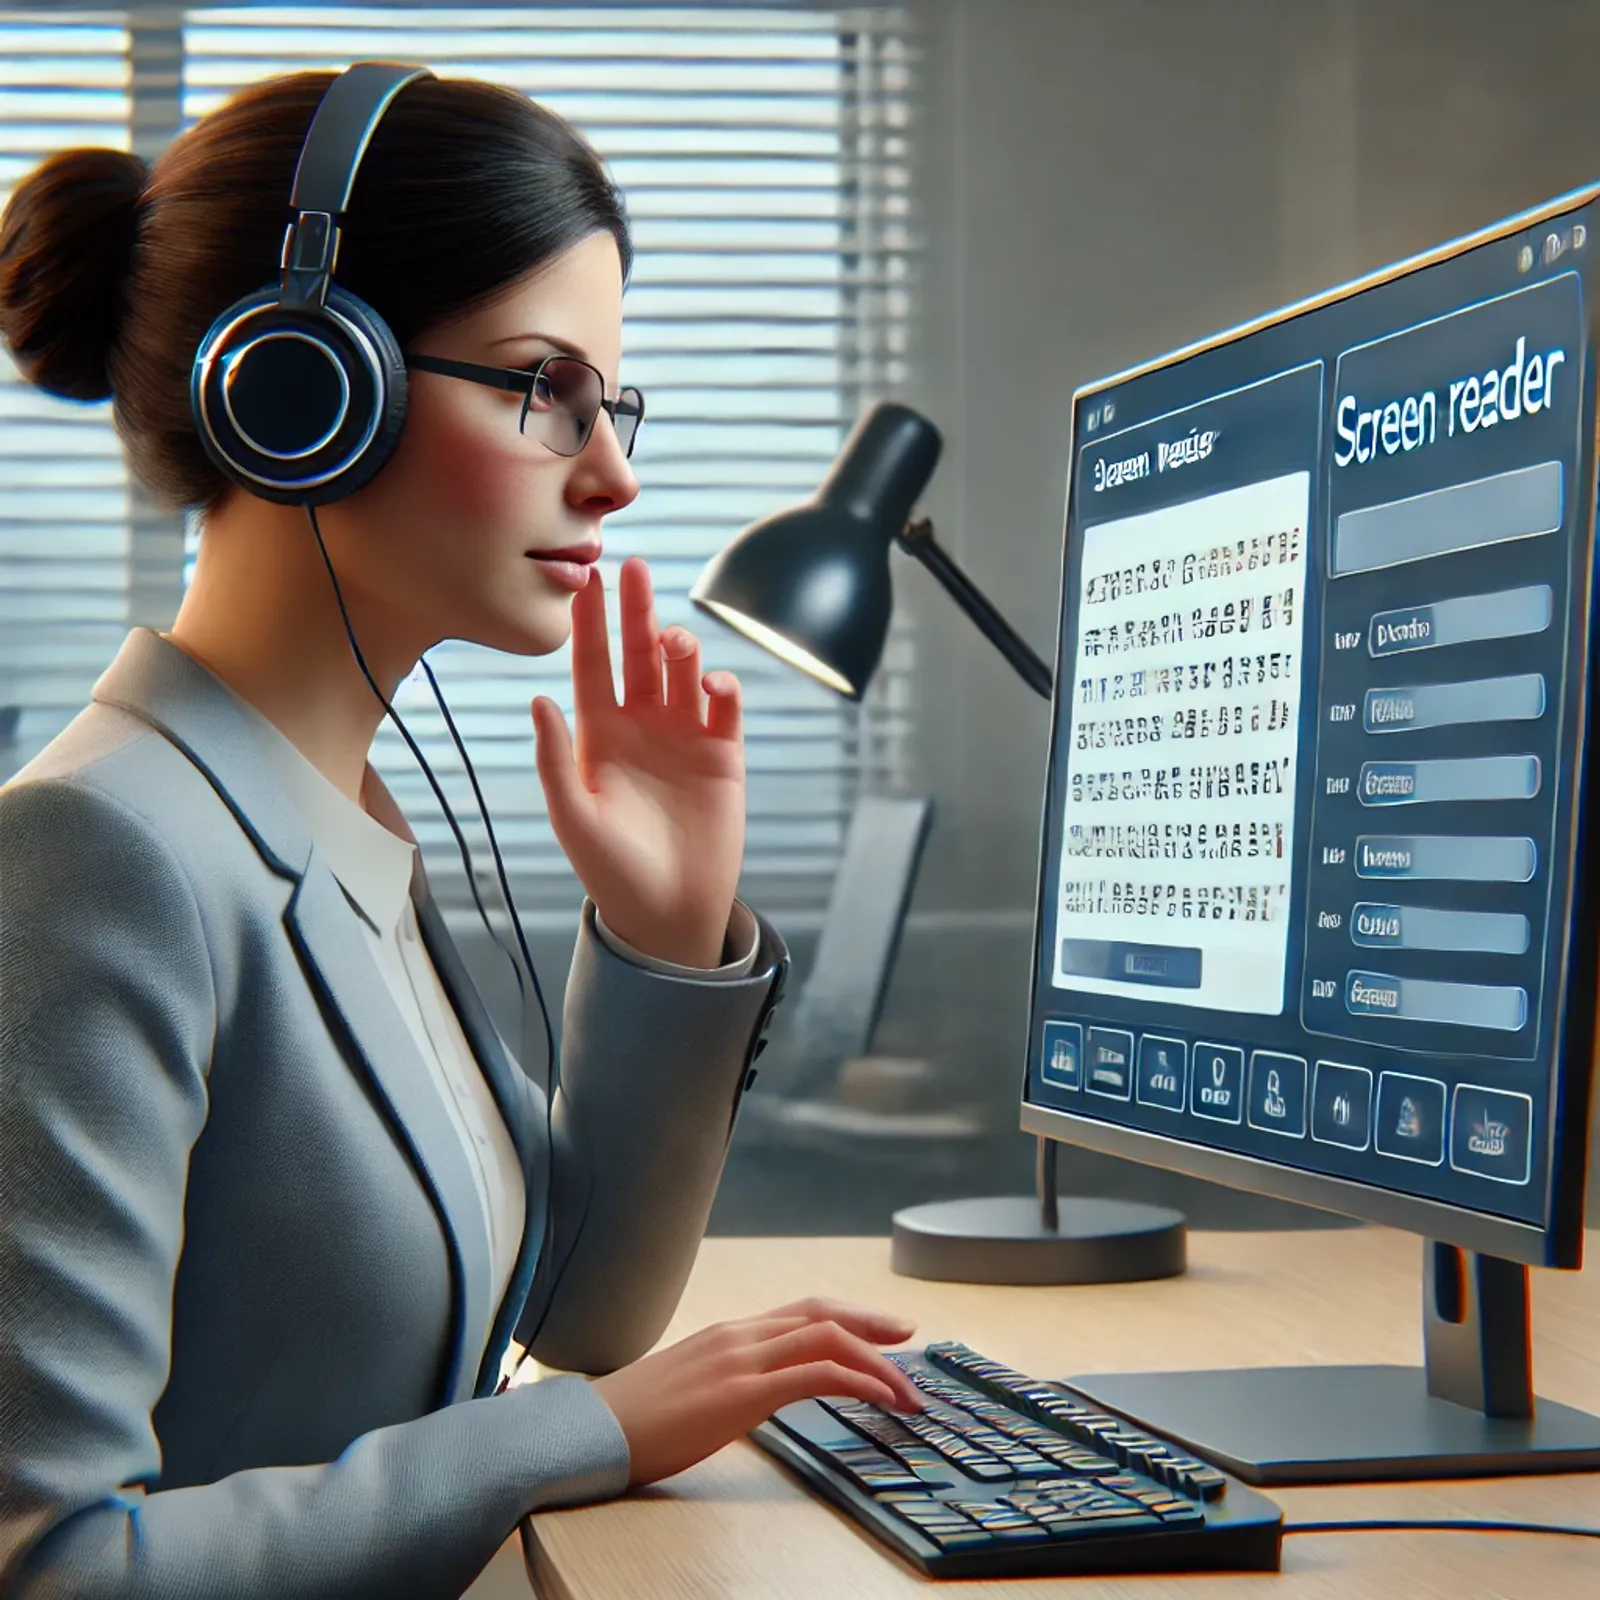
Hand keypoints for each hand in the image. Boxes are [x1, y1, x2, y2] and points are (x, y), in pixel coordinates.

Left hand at [532, 556, 744, 968]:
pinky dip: (722, 688)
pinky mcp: (723, 755)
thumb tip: (538, 700)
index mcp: (598, 735)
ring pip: (684, 672)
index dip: (588, 624)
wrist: (667, 910)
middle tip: (633, 567)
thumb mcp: (573, 815)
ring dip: (681, 648)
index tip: (585, 579)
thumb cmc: (612, 869)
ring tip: (673, 641)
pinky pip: (725, 706)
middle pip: (639, 654)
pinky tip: (711, 687)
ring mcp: (684, 736)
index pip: (592, 665)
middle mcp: (641, 726)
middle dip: (636, 611)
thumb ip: (555, 758)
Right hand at [589, 1296, 925, 1487]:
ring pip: (826, 1338)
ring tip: (907, 1388)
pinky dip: (856, 1380)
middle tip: (909, 1336)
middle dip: (871, 1324)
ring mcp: (740, 1360)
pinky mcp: (740, 1392)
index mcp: (727, 1334)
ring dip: (876, 1361)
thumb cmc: (631, 1421)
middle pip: (821, 1313)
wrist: (589, 1432)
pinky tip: (879, 1396)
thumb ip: (723, 1382)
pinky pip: (814, 1375)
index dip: (846, 1316)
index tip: (880, 1329)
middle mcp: (739, 1336)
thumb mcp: (688, 1390)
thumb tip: (750, 1398)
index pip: (800, 1312)